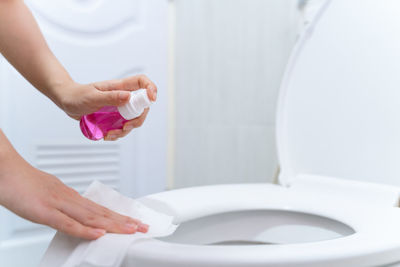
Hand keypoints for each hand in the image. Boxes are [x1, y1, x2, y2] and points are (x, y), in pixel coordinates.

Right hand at [0, 135, 148, 239]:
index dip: (118, 216)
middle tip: (143, 227)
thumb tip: (77, 212)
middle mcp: (69, 198)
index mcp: (71, 196)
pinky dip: (85, 230)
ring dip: (113, 224)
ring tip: (131, 230)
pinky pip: (68, 223)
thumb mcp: (49, 195)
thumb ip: (64, 205)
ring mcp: (58, 204)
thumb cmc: (23, 182)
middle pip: (101, 212)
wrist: (4, 169)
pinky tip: (99, 234)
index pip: (100, 208)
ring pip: (91, 217)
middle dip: (124, 221)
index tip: (134, 221)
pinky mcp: (45, 212)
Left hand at [56, 75, 156, 140]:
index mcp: (120, 87)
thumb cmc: (77, 95)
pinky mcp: (115, 117)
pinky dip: (117, 134)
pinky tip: (107, 135)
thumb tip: (129, 97)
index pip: (141, 82)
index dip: (150, 88)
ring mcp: (120, 107)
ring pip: (133, 119)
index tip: (151, 99)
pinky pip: (123, 126)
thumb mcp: (93, 97)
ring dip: (125, 130)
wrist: (66, 101)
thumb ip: (110, 97)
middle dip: (138, 119)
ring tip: (110, 134)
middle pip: (142, 106)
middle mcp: (123, 96)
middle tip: (126, 127)